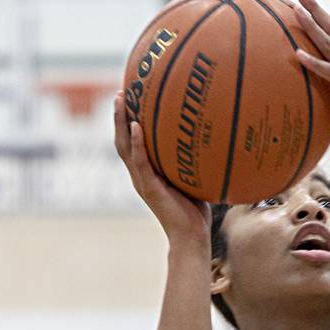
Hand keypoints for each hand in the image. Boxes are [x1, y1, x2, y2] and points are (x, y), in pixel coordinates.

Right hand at [113, 92, 210, 244]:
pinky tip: (136, 126)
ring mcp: (142, 181)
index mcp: (147, 173)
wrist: (191, 237)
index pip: (132, 143)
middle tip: (120, 92)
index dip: (128, 122)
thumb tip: (210, 136)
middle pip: (122, 140)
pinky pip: (140, 162)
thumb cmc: (196, 211)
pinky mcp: (149, 188)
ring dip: (121, 123)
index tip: (130, 98)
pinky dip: (137, 144)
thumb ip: (192, 160)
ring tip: (121, 100)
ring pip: (125, 147)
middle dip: (119, 116)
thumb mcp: (193, 179)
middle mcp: (140, 175)